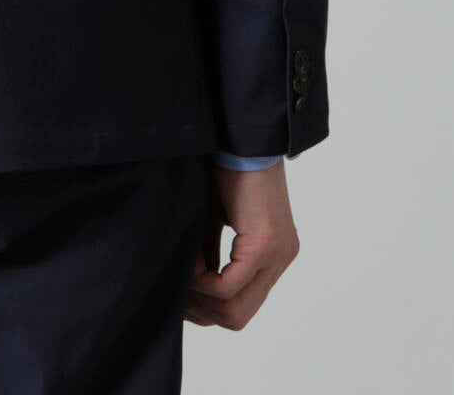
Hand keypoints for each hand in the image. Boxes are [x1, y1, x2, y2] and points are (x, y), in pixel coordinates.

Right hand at [184, 158, 299, 330]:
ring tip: (181, 269)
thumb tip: (188, 286)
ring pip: (235, 309)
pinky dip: (203, 280)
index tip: (178, 293)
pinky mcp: (266, 244)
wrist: (238, 136)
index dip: (206, 309)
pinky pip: (230, 286)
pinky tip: (189, 259)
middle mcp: (279, 260)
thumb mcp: (212, 219)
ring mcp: (277, 255)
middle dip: (200, 310)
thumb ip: (208, 253)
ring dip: (200, 297)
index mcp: (271, 255)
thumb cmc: (223, 167)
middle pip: (237, 317)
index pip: (240, 308)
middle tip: (175, 289)